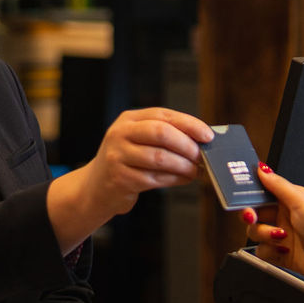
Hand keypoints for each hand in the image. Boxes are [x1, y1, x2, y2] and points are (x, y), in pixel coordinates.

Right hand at [84, 107, 211, 213]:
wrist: (96, 187)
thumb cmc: (126, 162)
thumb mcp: (139, 141)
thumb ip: (165, 136)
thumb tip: (201, 141)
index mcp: (129, 119)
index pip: (163, 115)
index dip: (189, 124)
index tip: (207, 135)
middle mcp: (121, 133)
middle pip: (161, 133)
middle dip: (187, 145)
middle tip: (201, 155)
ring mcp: (118, 156)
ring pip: (160, 158)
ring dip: (183, 166)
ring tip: (194, 170)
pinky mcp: (121, 178)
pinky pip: (155, 178)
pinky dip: (174, 179)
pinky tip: (182, 179)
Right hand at [241, 167, 303, 279]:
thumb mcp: (301, 200)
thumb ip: (278, 185)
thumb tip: (263, 168)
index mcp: (289, 201)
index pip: (262, 194)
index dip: (250, 196)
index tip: (242, 197)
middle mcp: (284, 217)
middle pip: (254, 214)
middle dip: (252, 216)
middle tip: (253, 217)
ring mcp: (282, 236)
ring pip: (255, 233)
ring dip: (264, 234)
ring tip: (281, 237)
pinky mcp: (282, 255)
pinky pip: (263, 252)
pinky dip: (270, 252)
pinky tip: (283, 250)